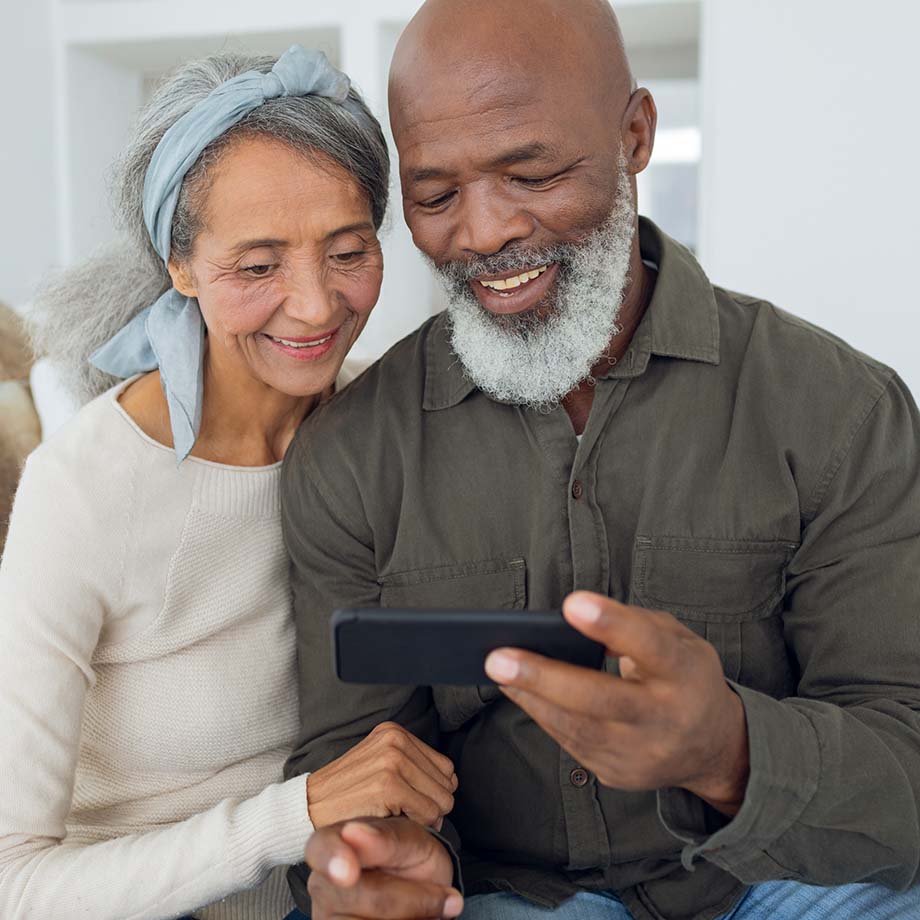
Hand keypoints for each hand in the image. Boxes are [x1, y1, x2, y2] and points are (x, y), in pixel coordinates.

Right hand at [306, 816, 462, 918]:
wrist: (423, 888)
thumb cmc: (410, 855)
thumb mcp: (411, 839)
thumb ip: (385, 837)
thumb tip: (354, 833)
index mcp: (331, 843)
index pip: (321, 849)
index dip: (333, 859)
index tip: (348, 873)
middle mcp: (322, 884)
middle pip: (358, 897)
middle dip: (409, 899)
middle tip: (444, 898)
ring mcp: (328, 917)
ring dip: (408, 918)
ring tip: (423, 909)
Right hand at [307, 722, 456, 828]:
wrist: (308, 809)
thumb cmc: (347, 795)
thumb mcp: (379, 766)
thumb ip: (415, 767)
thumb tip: (453, 782)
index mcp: (394, 732)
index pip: (445, 767)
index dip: (431, 792)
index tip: (407, 801)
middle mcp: (395, 740)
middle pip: (447, 783)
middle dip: (431, 805)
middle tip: (401, 813)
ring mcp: (392, 760)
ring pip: (441, 800)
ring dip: (425, 817)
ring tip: (396, 816)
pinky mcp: (389, 785)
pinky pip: (428, 814)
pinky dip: (417, 826)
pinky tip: (392, 822)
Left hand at [485, 591, 749, 814]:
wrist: (714, 747)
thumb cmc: (684, 676)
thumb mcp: (679, 640)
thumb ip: (635, 625)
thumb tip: (572, 622)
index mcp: (687, 673)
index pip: (651, 646)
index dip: (612, 625)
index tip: (572, 605)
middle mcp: (667, 718)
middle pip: (603, 700)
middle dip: (545, 678)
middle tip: (498, 656)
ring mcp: (642, 753)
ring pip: (578, 729)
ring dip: (531, 698)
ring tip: (496, 669)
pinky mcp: (619, 774)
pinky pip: (572, 743)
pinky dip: (541, 715)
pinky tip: (517, 690)